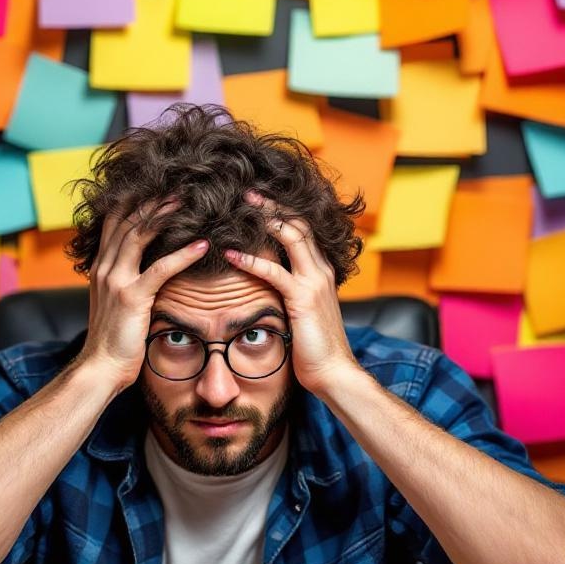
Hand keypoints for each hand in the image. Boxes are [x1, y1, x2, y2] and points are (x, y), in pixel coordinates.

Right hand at [77, 200, 208, 392]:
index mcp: (101, 267)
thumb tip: (145, 267)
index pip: (113, 221)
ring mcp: (115, 281)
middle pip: (126, 220)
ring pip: (138, 235)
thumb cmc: (113, 338)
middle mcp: (105, 268)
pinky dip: (182, 255)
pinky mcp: (131, 297)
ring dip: (164, 215)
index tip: (155, 185)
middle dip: (151, 199)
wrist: (100, 367)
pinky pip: (159, 269)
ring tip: (187, 201)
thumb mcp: (113, 302)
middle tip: (176, 184)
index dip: (133, 200)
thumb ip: (124, 280)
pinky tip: (202, 246)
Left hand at [223, 192, 358, 395]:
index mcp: (322, 271)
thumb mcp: (305, 311)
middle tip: (249, 193)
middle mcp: (321, 270)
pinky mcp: (302, 298)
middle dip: (274, 205)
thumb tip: (271, 282)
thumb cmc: (315, 345)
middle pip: (300, 223)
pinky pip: (274, 272)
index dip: (283, 212)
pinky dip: (251, 260)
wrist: (334, 371)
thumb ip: (293, 291)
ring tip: (240, 207)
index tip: (261, 201)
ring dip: (265, 218)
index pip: (304, 229)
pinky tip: (230, 255)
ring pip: (292, 235)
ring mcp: (314, 282)